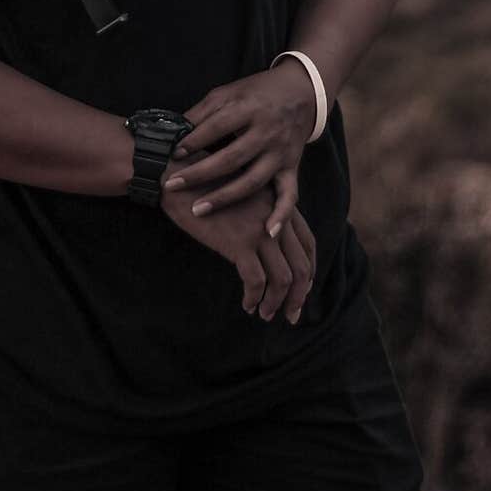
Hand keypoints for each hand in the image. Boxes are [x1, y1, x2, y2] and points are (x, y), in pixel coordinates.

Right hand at [160, 150, 315, 321]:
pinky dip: (253, 297)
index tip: (302, 289)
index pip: (309, 243)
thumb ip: (260, 213)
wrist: (180, 175)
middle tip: (291, 314)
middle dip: (299, 295)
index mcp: (279, 205)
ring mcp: (260, 230)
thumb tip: (264, 244)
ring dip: (276, 302)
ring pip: (283, 278)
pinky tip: (246, 304)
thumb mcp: (243, 193)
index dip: (310, 269)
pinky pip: (255, 281)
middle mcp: (276, 218)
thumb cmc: (205, 185)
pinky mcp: (239, 242)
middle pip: (302, 265)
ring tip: (264, 314)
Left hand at [164, 60, 317, 235]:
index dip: (194, 141)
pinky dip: (281, 215)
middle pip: (231, 158)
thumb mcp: (228, 92)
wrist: (301, 91)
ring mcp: (280, 153)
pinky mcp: (292, 167)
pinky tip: (267, 232)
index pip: (216, 127)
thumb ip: (202, 112)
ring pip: (252, 181)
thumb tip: (173, 132)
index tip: (174, 154)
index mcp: (248, 109)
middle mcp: (266, 132)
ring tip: (198, 210)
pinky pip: (289, 194)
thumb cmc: (257, 93)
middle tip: (172, 186)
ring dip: (225, 198)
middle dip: (199, 174)